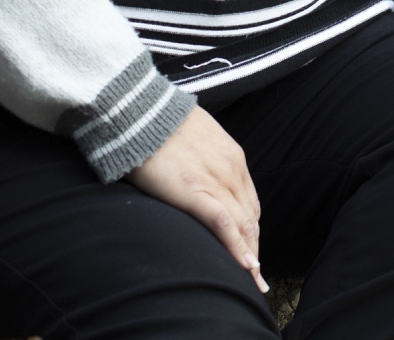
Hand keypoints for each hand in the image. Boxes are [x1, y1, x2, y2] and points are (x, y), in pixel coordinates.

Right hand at [125, 104, 266, 291]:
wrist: (139, 112)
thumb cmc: (160, 126)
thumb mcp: (196, 140)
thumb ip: (206, 162)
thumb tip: (199, 181)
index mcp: (233, 158)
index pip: (249, 204)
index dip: (250, 232)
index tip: (250, 252)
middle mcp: (232, 169)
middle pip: (250, 218)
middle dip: (253, 249)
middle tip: (254, 277)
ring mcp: (216, 179)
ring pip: (242, 224)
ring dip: (249, 255)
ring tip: (252, 282)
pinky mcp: (195, 190)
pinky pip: (223, 223)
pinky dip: (236, 247)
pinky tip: (244, 267)